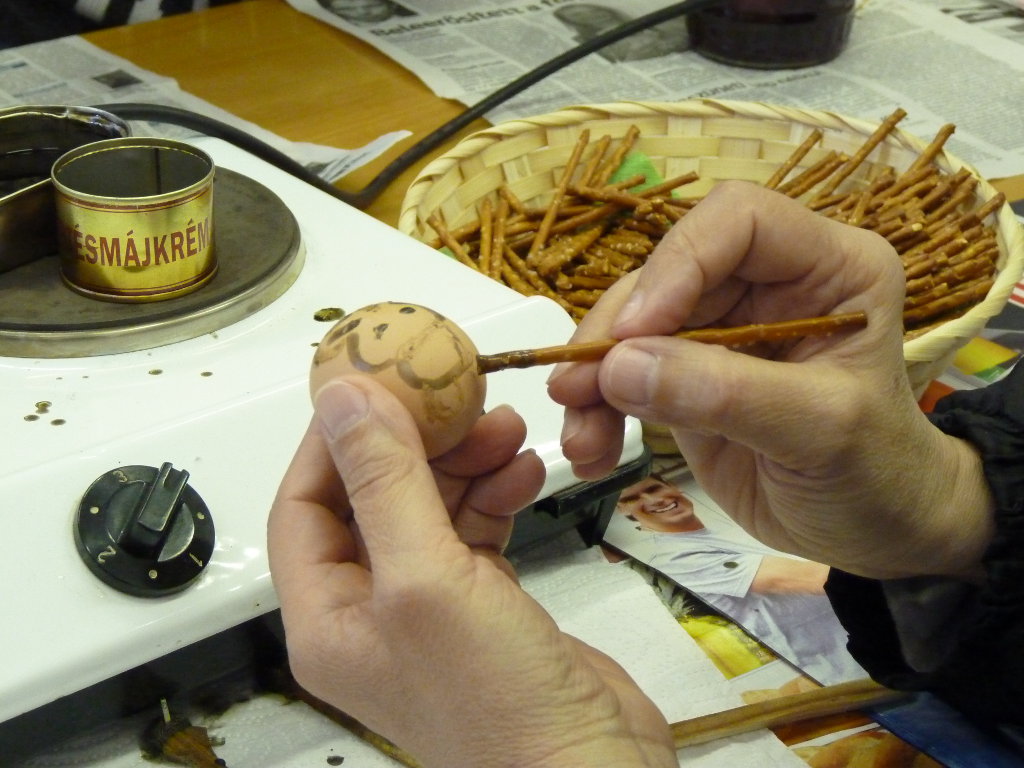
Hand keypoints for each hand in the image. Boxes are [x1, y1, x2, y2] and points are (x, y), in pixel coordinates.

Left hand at [268, 376, 676, 767]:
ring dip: (465, 462)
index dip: (336, 440)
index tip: (378, 382)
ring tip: (507, 427)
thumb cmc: (495, 700)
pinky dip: (498, 493)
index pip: (305, 505)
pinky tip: (526, 469)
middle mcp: (370, 613)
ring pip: (431, 509)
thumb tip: (344, 395)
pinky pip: (477, 531)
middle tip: (457, 398)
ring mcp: (430, 610)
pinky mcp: (485, 606)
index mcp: (326, 617)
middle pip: (374, 500)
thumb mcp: (427, 577)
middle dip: (417, 445)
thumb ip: (385, 482)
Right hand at [548, 182, 992, 579]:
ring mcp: (725, 329)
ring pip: (634, 327)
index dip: (678, 262)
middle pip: (669, 275)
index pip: (739, 221)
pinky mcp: (689, 373)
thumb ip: (724, 393)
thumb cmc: (876, 473)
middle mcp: (770, 285)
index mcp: (828, 268)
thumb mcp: (819, 431)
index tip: (635, 333)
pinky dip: (599, 410)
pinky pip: (627, 374)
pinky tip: (591, 451)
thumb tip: (617, 367)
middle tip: (575, 390)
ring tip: (580, 440)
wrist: (874, 531)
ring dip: (594, 379)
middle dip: (616, 334)